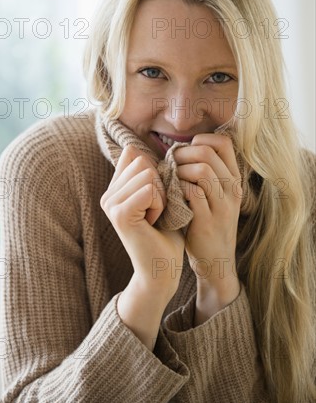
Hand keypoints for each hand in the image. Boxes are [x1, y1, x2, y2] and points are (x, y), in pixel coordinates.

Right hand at [100, 144, 184, 303]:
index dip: (155, 172)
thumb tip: (135, 147)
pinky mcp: (120, 213)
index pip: (134, 155)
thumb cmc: (165, 234)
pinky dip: (160, 205)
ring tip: (155, 217)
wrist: (162, 270)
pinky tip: (154, 222)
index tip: (156, 199)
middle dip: (159, 184)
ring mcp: (110, 204)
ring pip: (147, 174)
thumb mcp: (158, 196)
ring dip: (161, 196)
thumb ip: (147, 173)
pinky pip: (150, 189)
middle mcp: (107, 195)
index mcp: (114, 189)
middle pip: (142, 162)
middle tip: (156, 211)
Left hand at [173, 134, 241, 320]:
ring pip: (202, 170)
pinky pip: (192, 192)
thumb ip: (205, 173)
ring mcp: (222, 205)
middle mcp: (232, 189)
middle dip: (182, 154)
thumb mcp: (215, 196)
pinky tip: (170, 194)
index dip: (200, 140)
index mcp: (234, 179)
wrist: (216, 262)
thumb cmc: (207, 222)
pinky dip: (177, 188)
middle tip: (169, 164)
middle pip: (208, 152)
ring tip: (169, 178)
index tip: (184, 152)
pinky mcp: (208, 221)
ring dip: (178, 170)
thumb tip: (179, 148)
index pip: (223, 142)